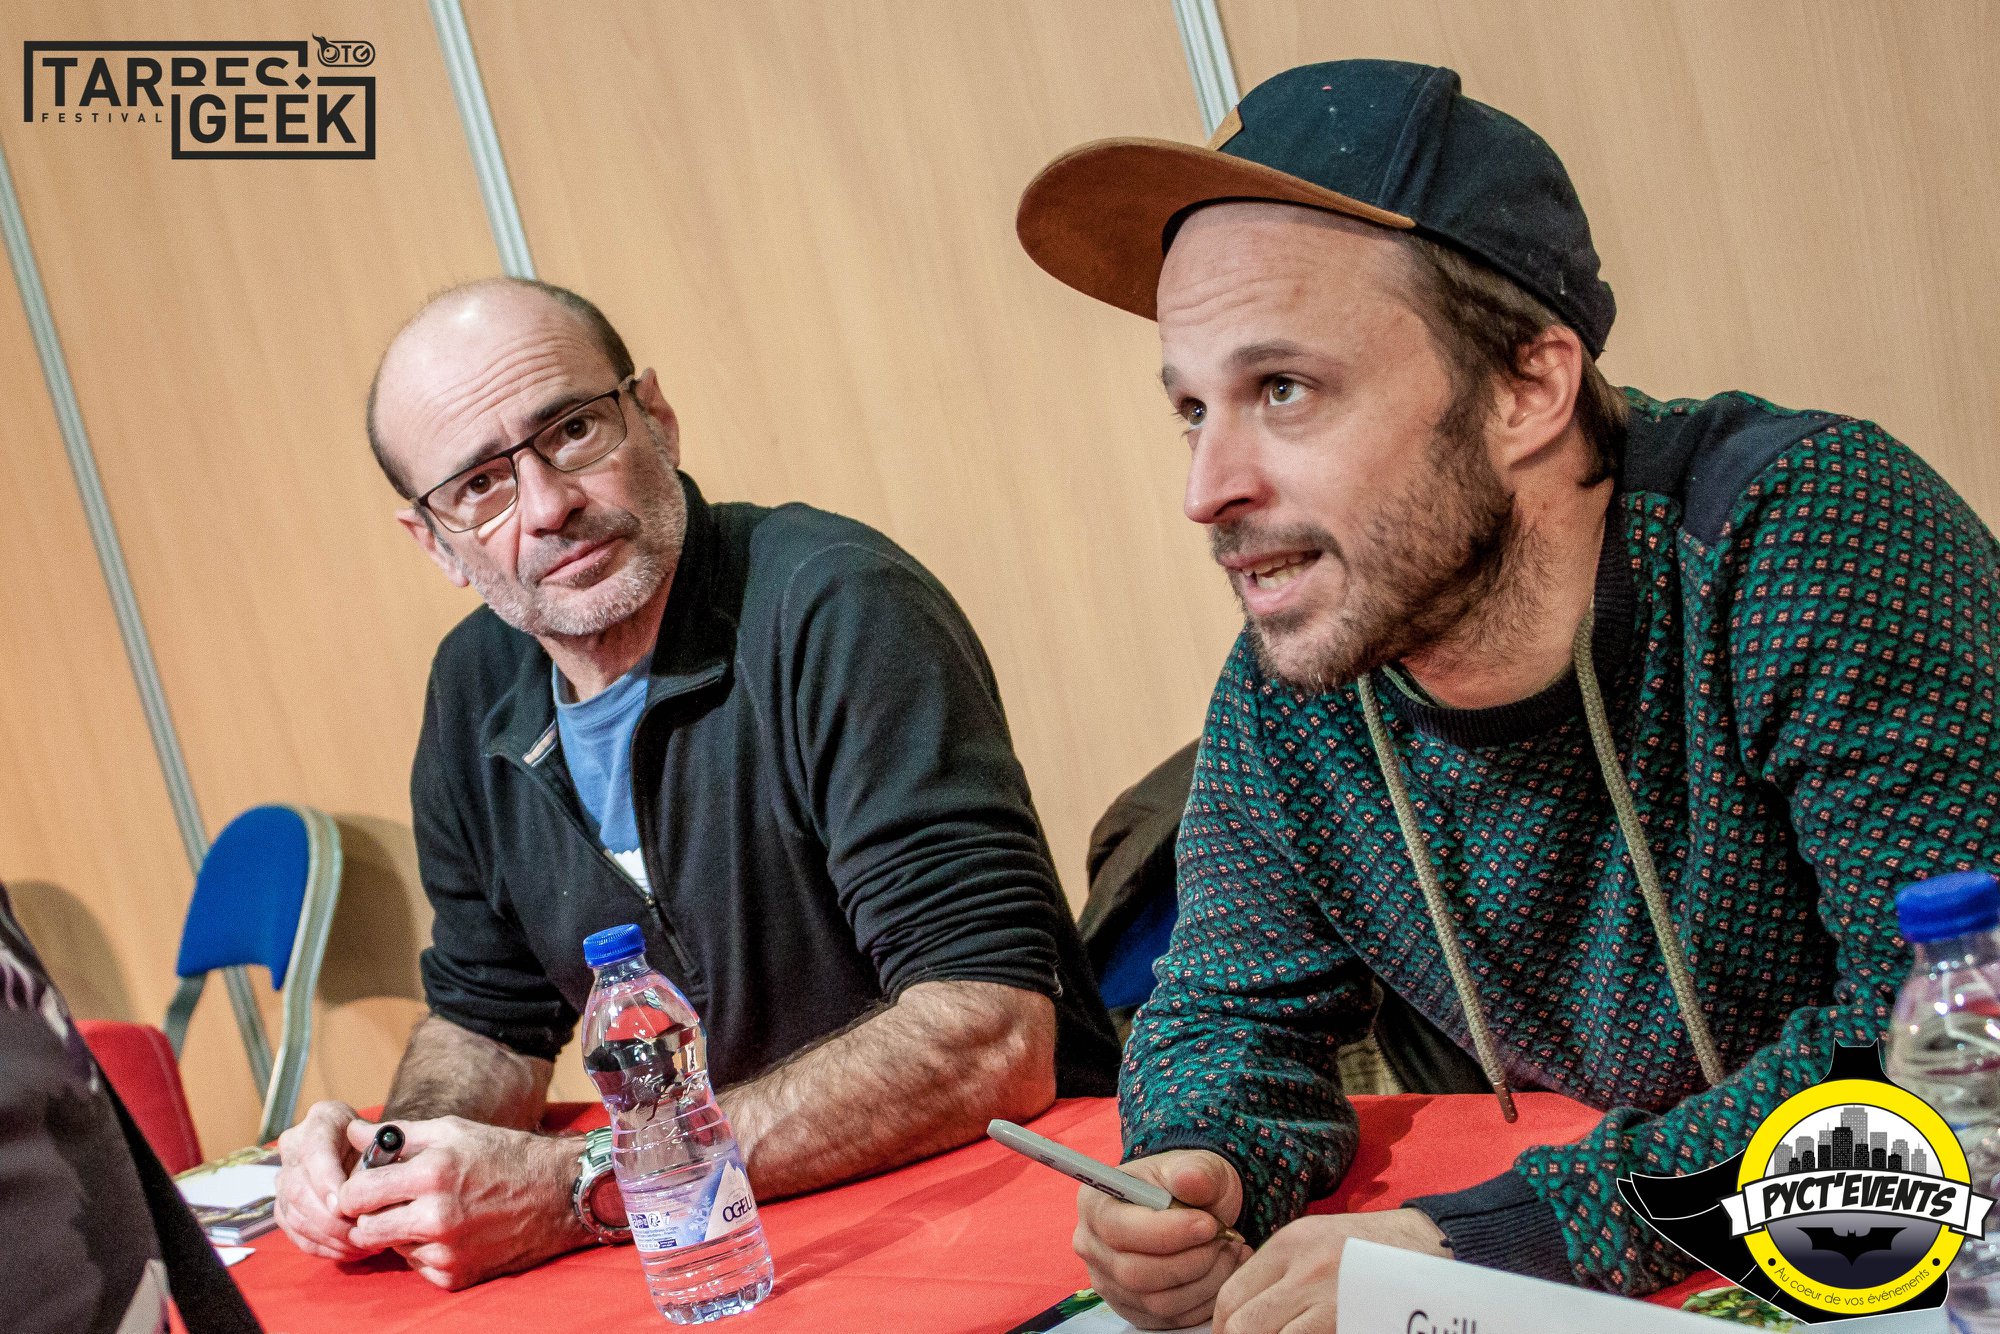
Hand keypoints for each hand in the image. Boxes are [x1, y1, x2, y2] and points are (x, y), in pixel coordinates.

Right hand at [275, 1100, 377, 1260]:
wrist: (370, 1152)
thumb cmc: (384, 1145)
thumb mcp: (387, 1141)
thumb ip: (379, 1155)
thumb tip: (371, 1182)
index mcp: (322, 1120)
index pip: (314, 1151)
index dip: (325, 1180)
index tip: (343, 1205)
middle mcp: (295, 1145)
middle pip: (299, 1189)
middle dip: (329, 1218)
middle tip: (359, 1233)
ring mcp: (285, 1177)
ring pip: (295, 1215)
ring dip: (329, 1236)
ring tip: (362, 1245)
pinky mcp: (284, 1206)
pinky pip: (296, 1233)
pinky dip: (324, 1247)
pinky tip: (350, 1250)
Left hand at [334, 1115, 590, 1288]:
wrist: (559, 1194)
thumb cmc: (504, 1155)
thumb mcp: (453, 1131)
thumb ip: (398, 1134)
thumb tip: (352, 1131)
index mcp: (432, 1173)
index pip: (355, 1194)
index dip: (352, 1190)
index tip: (363, 1187)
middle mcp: (436, 1217)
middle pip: (364, 1229)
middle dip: (370, 1215)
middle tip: (391, 1202)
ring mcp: (446, 1251)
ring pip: (391, 1248)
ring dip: (401, 1233)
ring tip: (432, 1211)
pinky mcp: (455, 1276)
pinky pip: (417, 1266)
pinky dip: (425, 1250)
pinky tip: (452, 1231)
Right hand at [1073, 1150, 1250, 1328]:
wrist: (1193, 1207)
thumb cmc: (1187, 1183)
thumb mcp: (1198, 1165)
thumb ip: (1195, 1171)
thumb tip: (1190, 1179)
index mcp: (1095, 1202)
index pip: (1120, 1230)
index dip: (1168, 1233)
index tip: (1209, 1224)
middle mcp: (1092, 1246)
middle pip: (1136, 1274)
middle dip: (1191, 1260)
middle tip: (1224, 1239)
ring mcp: (1109, 1282)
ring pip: (1158, 1302)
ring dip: (1204, 1281)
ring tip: (1229, 1251)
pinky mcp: (1132, 1309)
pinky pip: (1171, 1318)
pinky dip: (1205, 1299)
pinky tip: (1222, 1271)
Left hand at [1212, 1209, 1449, 1333]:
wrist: (1432, 1244)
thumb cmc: (1371, 1250)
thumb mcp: (1317, 1243)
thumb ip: (1280, 1274)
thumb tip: (1243, 1318)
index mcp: (1289, 1245)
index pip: (1232, 1297)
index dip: (1223, 1330)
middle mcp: (1304, 1268)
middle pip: (1244, 1324)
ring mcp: (1331, 1296)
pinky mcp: (1352, 1316)